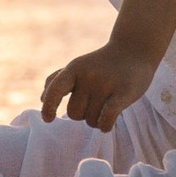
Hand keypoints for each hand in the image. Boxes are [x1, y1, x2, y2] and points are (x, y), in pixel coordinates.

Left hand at [40, 40, 158, 133]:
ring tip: (106, 105)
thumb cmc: (101, 63)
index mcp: (74, 69)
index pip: (55, 89)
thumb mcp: (77, 65)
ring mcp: (106, 84)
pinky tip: (107, 124)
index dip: (49, 106)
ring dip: (97, 120)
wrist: (133, 50)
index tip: (48, 119)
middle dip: (82, 114)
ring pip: (91, 121)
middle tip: (94, 104)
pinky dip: (105, 126)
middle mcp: (89, 76)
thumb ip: (57, 80)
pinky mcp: (124, 92)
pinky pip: (106, 119)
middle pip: (74, 114)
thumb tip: (42, 99)